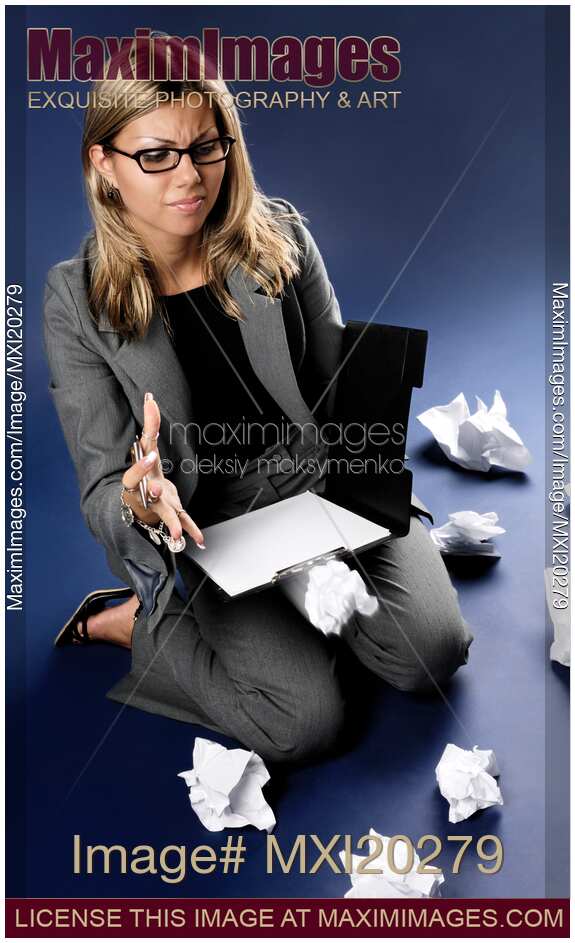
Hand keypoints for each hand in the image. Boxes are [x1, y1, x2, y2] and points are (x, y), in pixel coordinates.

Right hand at [121, 392, 205, 548]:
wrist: (138, 507)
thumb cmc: (144, 475)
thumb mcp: (145, 451)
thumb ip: (150, 425)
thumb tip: (150, 397)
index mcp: (140, 474)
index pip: (137, 464)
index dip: (142, 459)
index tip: (150, 452)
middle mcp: (146, 491)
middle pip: (146, 492)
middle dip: (151, 489)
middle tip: (157, 486)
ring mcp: (157, 506)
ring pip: (163, 514)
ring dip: (170, 522)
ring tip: (175, 533)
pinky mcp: (170, 515)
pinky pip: (180, 524)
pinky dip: (191, 532)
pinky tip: (200, 541)